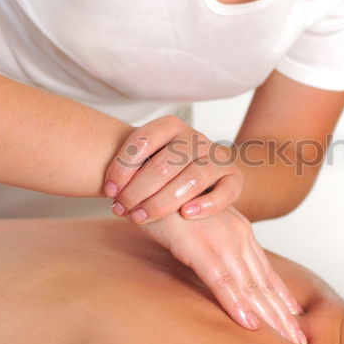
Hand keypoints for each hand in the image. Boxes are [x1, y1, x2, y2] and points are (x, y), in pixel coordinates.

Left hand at [103, 116, 242, 223]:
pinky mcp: (234, 177)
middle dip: (138, 190)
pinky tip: (186, 215)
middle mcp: (195, 137)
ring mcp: (217, 156)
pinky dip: (207, 203)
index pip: (143, 140)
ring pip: (193, 177)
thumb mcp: (147, 160)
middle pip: (165, 163)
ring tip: (141, 217)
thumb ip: (133, 170)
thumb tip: (113, 193)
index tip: (109, 192)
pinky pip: (226, 191)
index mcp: (170, 126)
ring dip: (163, 201)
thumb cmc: (165, 170)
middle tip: (121, 210)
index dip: (123, 167)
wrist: (206, 171)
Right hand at [141, 207, 307, 343]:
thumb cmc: (171, 206)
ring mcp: (222, 242)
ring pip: (251, 286)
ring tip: (286, 341)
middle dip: (283, 316)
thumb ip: (214, 251)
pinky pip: (222, 280)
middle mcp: (238, 237)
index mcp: (240, 234)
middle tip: (300, 342)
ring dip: (269, 316)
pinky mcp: (200, 247)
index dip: (282, 300)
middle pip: (265, 284)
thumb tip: (220, 275)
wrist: (148, 179)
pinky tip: (249, 324)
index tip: (296, 325)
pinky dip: (237, 303)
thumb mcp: (200, 230)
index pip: (266, 274)